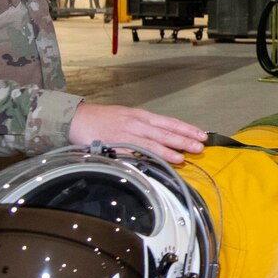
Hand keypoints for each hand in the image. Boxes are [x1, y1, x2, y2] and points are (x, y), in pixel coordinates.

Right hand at [68, 102, 206, 163]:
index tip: (201, 134)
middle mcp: (136, 123)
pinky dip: (149, 157)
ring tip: (186, 155)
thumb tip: (161, 139)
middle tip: (201, 145)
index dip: (186, 128)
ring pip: (154, 142)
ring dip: (171, 149)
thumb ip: (142, 127)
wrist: (76, 119)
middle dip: (185, 139)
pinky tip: (158, 161)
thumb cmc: (100, 119)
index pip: (168, 122)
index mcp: (140, 116)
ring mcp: (127, 134)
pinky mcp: (117, 145)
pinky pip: (136, 152)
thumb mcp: (125, 117)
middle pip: (165, 131)